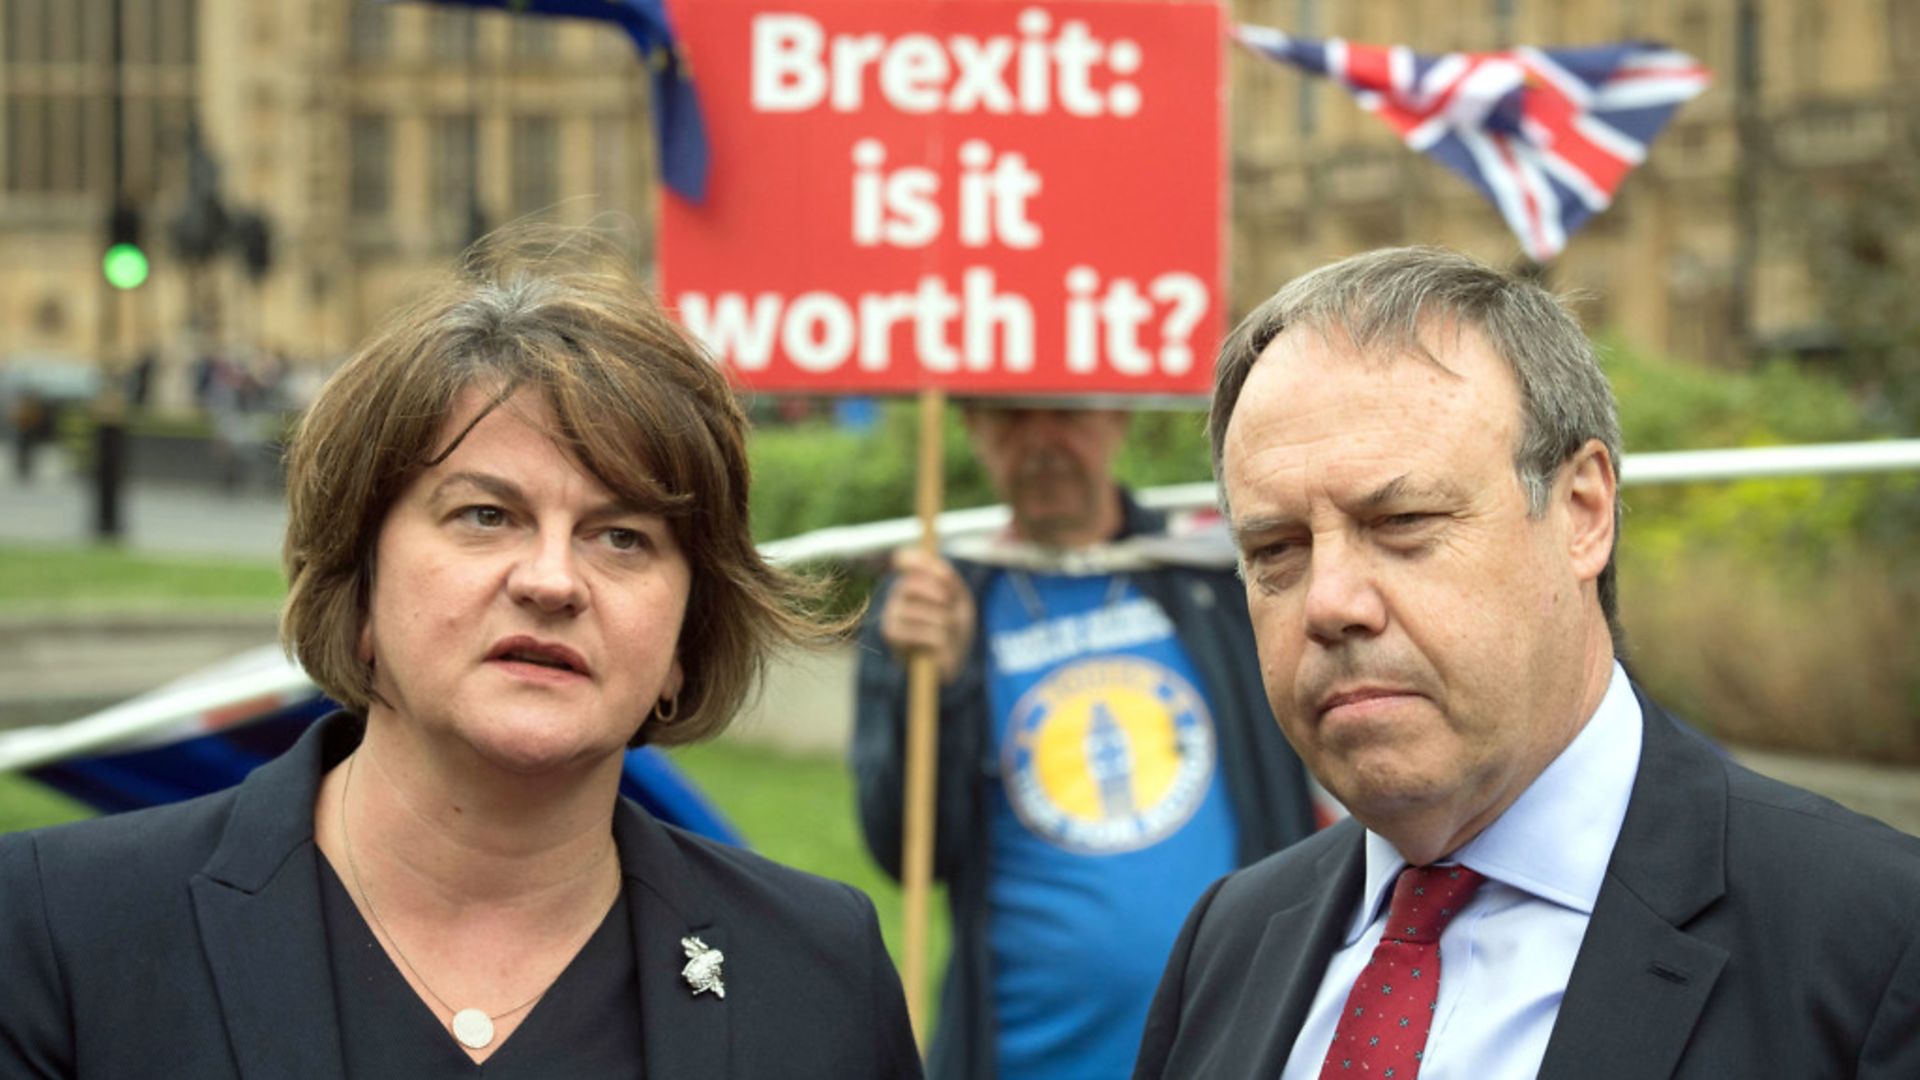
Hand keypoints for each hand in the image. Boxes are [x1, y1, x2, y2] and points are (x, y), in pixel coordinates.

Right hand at [878, 548, 975, 685]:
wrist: (954, 658)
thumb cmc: (954, 626)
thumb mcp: (959, 598)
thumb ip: (948, 579)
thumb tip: (937, 565)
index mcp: (913, 580)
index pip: (906, 558)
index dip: (923, 561)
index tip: (945, 575)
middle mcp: (897, 594)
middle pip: (912, 583)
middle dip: (941, 597)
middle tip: (951, 609)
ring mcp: (891, 614)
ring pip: (924, 610)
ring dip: (946, 623)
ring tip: (947, 632)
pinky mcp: (891, 634)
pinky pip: (924, 631)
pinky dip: (940, 640)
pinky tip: (938, 646)